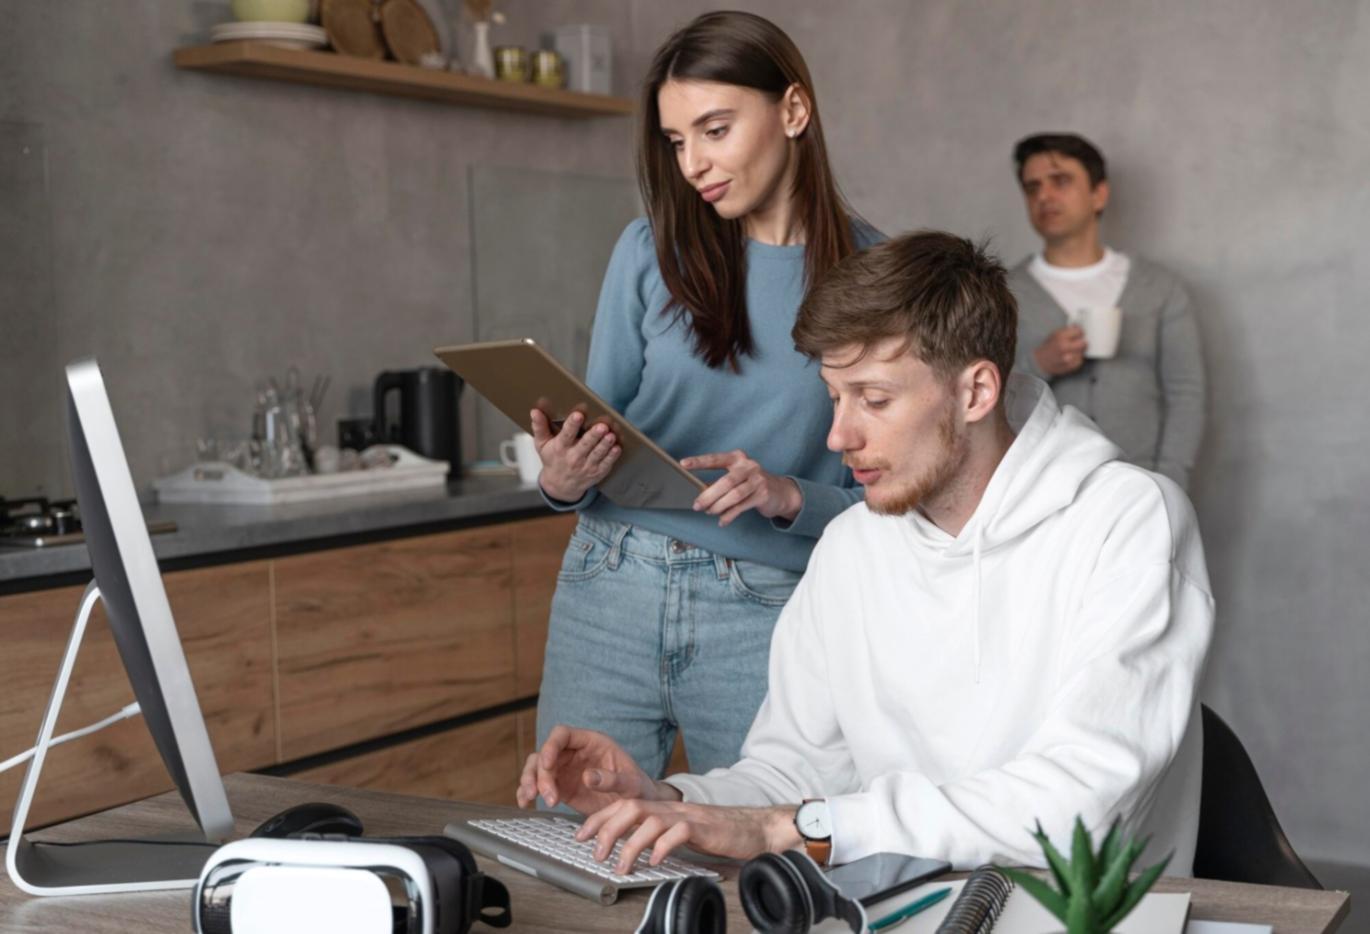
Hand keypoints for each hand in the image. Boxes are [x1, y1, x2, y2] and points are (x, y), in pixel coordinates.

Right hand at [516, 725, 679, 813]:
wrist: (638, 808)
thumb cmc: (639, 789)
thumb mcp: (632, 784)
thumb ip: (612, 779)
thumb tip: (588, 776)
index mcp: (592, 742)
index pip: (563, 734)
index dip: (551, 745)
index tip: (547, 763)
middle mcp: (575, 753)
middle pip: (545, 754)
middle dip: (540, 773)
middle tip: (546, 795)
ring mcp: (565, 770)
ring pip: (537, 768)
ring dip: (529, 781)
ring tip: (531, 799)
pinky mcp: (561, 787)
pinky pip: (538, 785)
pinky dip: (527, 792)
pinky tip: (524, 803)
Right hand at [530, 409, 619, 501]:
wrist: (560, 485)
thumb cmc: (552, 459)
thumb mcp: (542, 444)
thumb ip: (539, 427)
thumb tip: (535, 411)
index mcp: (560, 448)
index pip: (566, 435)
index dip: (572, 425)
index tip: (578, 415)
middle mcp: (573, 458)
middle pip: (585, 445)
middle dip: (593, 436)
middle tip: (601, 426)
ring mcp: (586, 466)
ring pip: (597, 454)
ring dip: (605, 445)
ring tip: (611, 435)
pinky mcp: (597, 472)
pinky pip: (606, 464)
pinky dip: (612, 456)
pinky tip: (617, 448)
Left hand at [574, 799, 799, 873]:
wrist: (755, 827)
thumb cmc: (719, 833)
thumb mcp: (682, 833)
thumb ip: (660, 836)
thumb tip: (634, 852)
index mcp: (664, 809)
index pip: (624, 804)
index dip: (600, 818)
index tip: (581, 835)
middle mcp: (672, 808)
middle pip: (630, 807)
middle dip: (607, 828)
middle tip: (596, 853)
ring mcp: (687, 816)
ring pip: (649, 820)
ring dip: (630, 844)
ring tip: (621, 865)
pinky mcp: (704, 827)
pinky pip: (678, 832)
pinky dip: (663, 846)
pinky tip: (655, 860)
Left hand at [681, 450, 801, 526]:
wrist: (781, 493)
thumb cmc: (752, 484)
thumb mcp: (738, 477)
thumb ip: (721, 481)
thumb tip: (700, 494)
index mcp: (738, 458)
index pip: (716, 459)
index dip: (699, 461)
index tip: (683, 464)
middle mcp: (749, 466)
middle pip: (725, 481)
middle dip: (709, 495)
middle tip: (697, 505)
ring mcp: (758, 480)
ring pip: (734, 495)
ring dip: (718, 506)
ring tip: (709, 512)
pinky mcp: (763, 494)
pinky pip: (742, 507)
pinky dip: (729, 515)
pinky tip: (722, 521)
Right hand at [1033, 325, 1087, 375]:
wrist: (1038, 362)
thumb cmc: (1046, 348)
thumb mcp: (1053, 335)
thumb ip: (1066, 331)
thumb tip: (1077, 327)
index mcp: (1060, 336)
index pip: (1079, 331)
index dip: (1079, 332)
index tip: (1078, 334)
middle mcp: (1064, 347)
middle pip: (1084, 343)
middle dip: (1081, 342)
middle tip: (1078, 343)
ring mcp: (1067, 358)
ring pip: (1082, 352)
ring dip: (1079, 351)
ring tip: (1071, 351)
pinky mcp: (1069, 367)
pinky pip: (1080, 361)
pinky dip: (1077, 359)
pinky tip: (1070, 357)